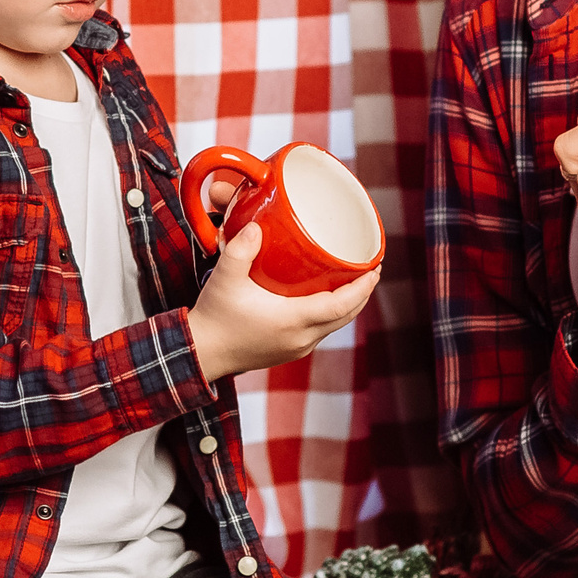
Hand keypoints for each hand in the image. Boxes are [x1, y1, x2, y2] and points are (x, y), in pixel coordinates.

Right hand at [187, 223, 379, 381]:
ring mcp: (296, 347)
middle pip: (346, 316)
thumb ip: (240, 250)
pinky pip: (321, 331)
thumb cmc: (214, 317)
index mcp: (293, 321)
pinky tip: (326, 298)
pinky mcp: (288, 351)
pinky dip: (331, 314)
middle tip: (371, 268)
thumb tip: (256, 225)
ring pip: (335, 325)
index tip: (376, 268)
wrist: (201, 352)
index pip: (342, 306)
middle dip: (362, 293)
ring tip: (354, 280)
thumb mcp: (225, 279)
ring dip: (349, 305)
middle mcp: (301, 338)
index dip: (363, 288)